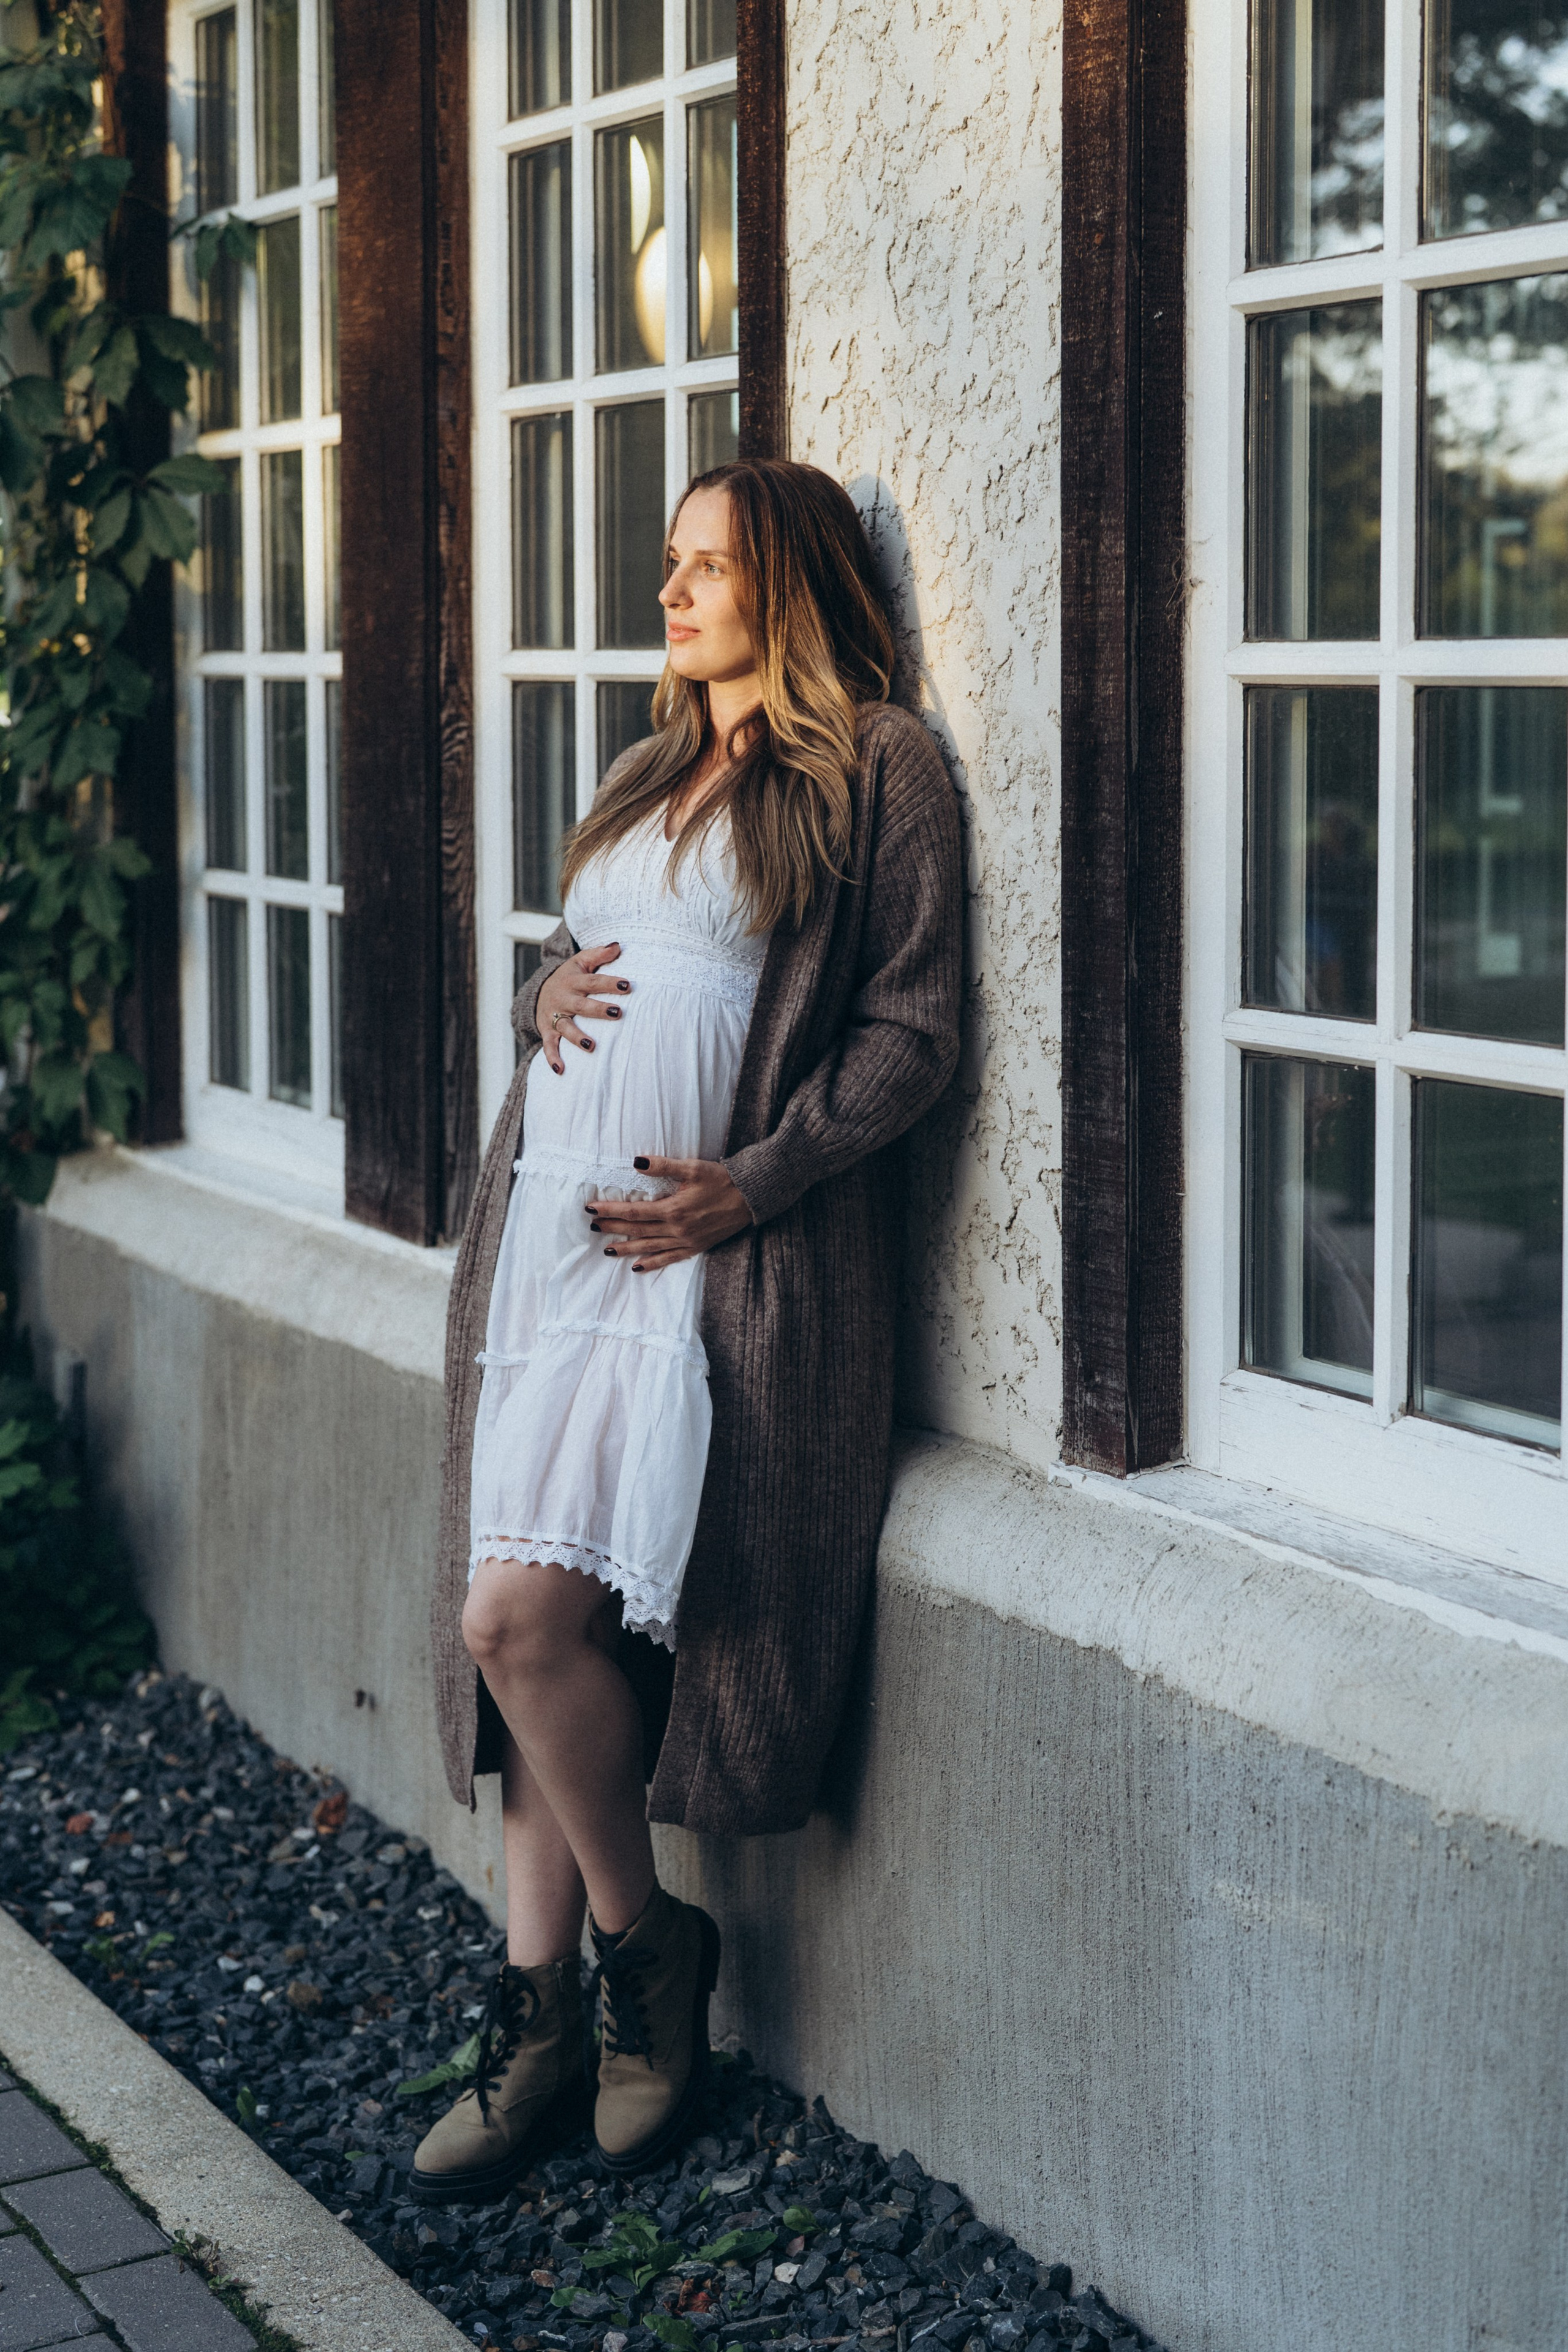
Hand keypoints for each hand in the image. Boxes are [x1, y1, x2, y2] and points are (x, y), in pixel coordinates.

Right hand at [536, 944, 631, 1072]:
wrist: (538, 992)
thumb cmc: (569, 977)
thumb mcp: (581, 962)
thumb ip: (599, 954)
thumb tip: (618, 945)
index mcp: (573, 980)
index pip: (593, 981)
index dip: (609, 983)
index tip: (627, 985)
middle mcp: (563, 998)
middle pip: (581, 1005)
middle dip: (598, 1010)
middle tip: (617, 1013)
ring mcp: (554, 1016)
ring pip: (565, 1027)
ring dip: (577, 1037)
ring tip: (590, 1046)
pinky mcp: (547, 1031)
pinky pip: (549, 1045)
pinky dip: (553, 1058)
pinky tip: (561, 1070)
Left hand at [586, 1155, 754, 1270]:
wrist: (750, 1197)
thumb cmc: (721, 1180)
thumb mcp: (692, 1168)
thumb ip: (663, 1166)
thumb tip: (637, 1162)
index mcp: (673, 1209)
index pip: (633, 1211)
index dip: (610, 1210)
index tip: (591, 1208)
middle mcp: (677, 1229)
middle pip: (637, 1229)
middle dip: (613, 1227)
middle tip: (592, 1227)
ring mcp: (686, 1241)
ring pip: (649, 1247)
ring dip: (627, 1248)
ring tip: (607, 1250)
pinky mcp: (695, 1247)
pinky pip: (669, 1259)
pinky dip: (652, 1264)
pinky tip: (637, 1267)